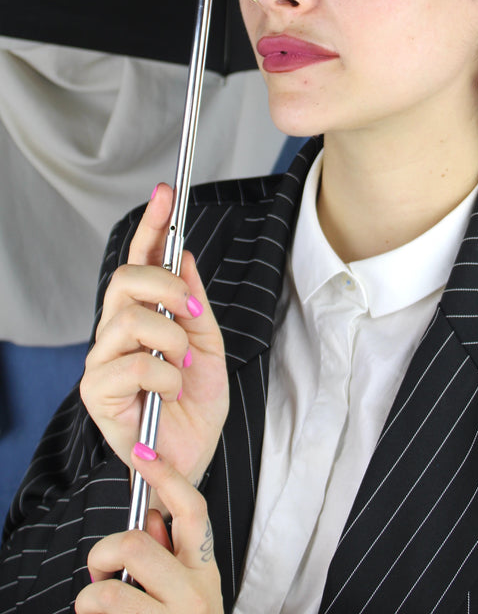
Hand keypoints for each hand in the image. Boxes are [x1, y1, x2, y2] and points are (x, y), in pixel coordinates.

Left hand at [75, 444, 223, 612]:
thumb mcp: (187, 591)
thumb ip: (170, 552)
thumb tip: (154, 515)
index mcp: (204, 571)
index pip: (191, 509)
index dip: (167, 475)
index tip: (143, 451)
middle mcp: (195, 594)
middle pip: (135, 543)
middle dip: (103, 553)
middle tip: (101, 573)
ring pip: (108, 590)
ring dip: (89, 599)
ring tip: (99, 610)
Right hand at [80, 183, 229, 490]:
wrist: (194, 456)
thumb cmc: (197, 405)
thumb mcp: (208, 344)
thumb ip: (193, 302)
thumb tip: (183, 255)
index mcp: (143, 315)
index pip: (140, 260)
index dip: (152, 225)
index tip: (167, 194)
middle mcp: (115, 331)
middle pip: (125, 279)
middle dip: (165, 287)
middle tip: (192, 315)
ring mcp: (102, 359)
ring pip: (131, 318)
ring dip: (171, 340)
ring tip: (183, 367)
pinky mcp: (96, 391)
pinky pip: (133, 362)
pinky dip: (164, 375)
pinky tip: (170, 392)